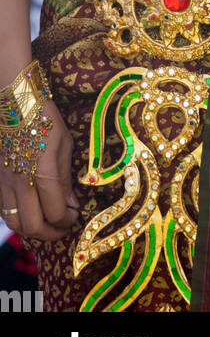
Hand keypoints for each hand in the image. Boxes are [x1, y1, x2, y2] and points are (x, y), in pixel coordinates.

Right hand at [0, 100, 78, 240]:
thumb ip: (65, 178)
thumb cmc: (44, 119)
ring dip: (31, 229)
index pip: (55, 212)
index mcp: (42, 172)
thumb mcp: (64, 144)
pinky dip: (17, 218)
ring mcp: (3, 183)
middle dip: (50, 233)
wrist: (13, 103)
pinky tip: (29, 211)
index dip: (68, 220)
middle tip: (63, 227)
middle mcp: (20, 183)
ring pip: (13, 222)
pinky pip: (3, 210)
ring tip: (46, 223)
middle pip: (32, 225)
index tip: (76, 215)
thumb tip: (71, 204)